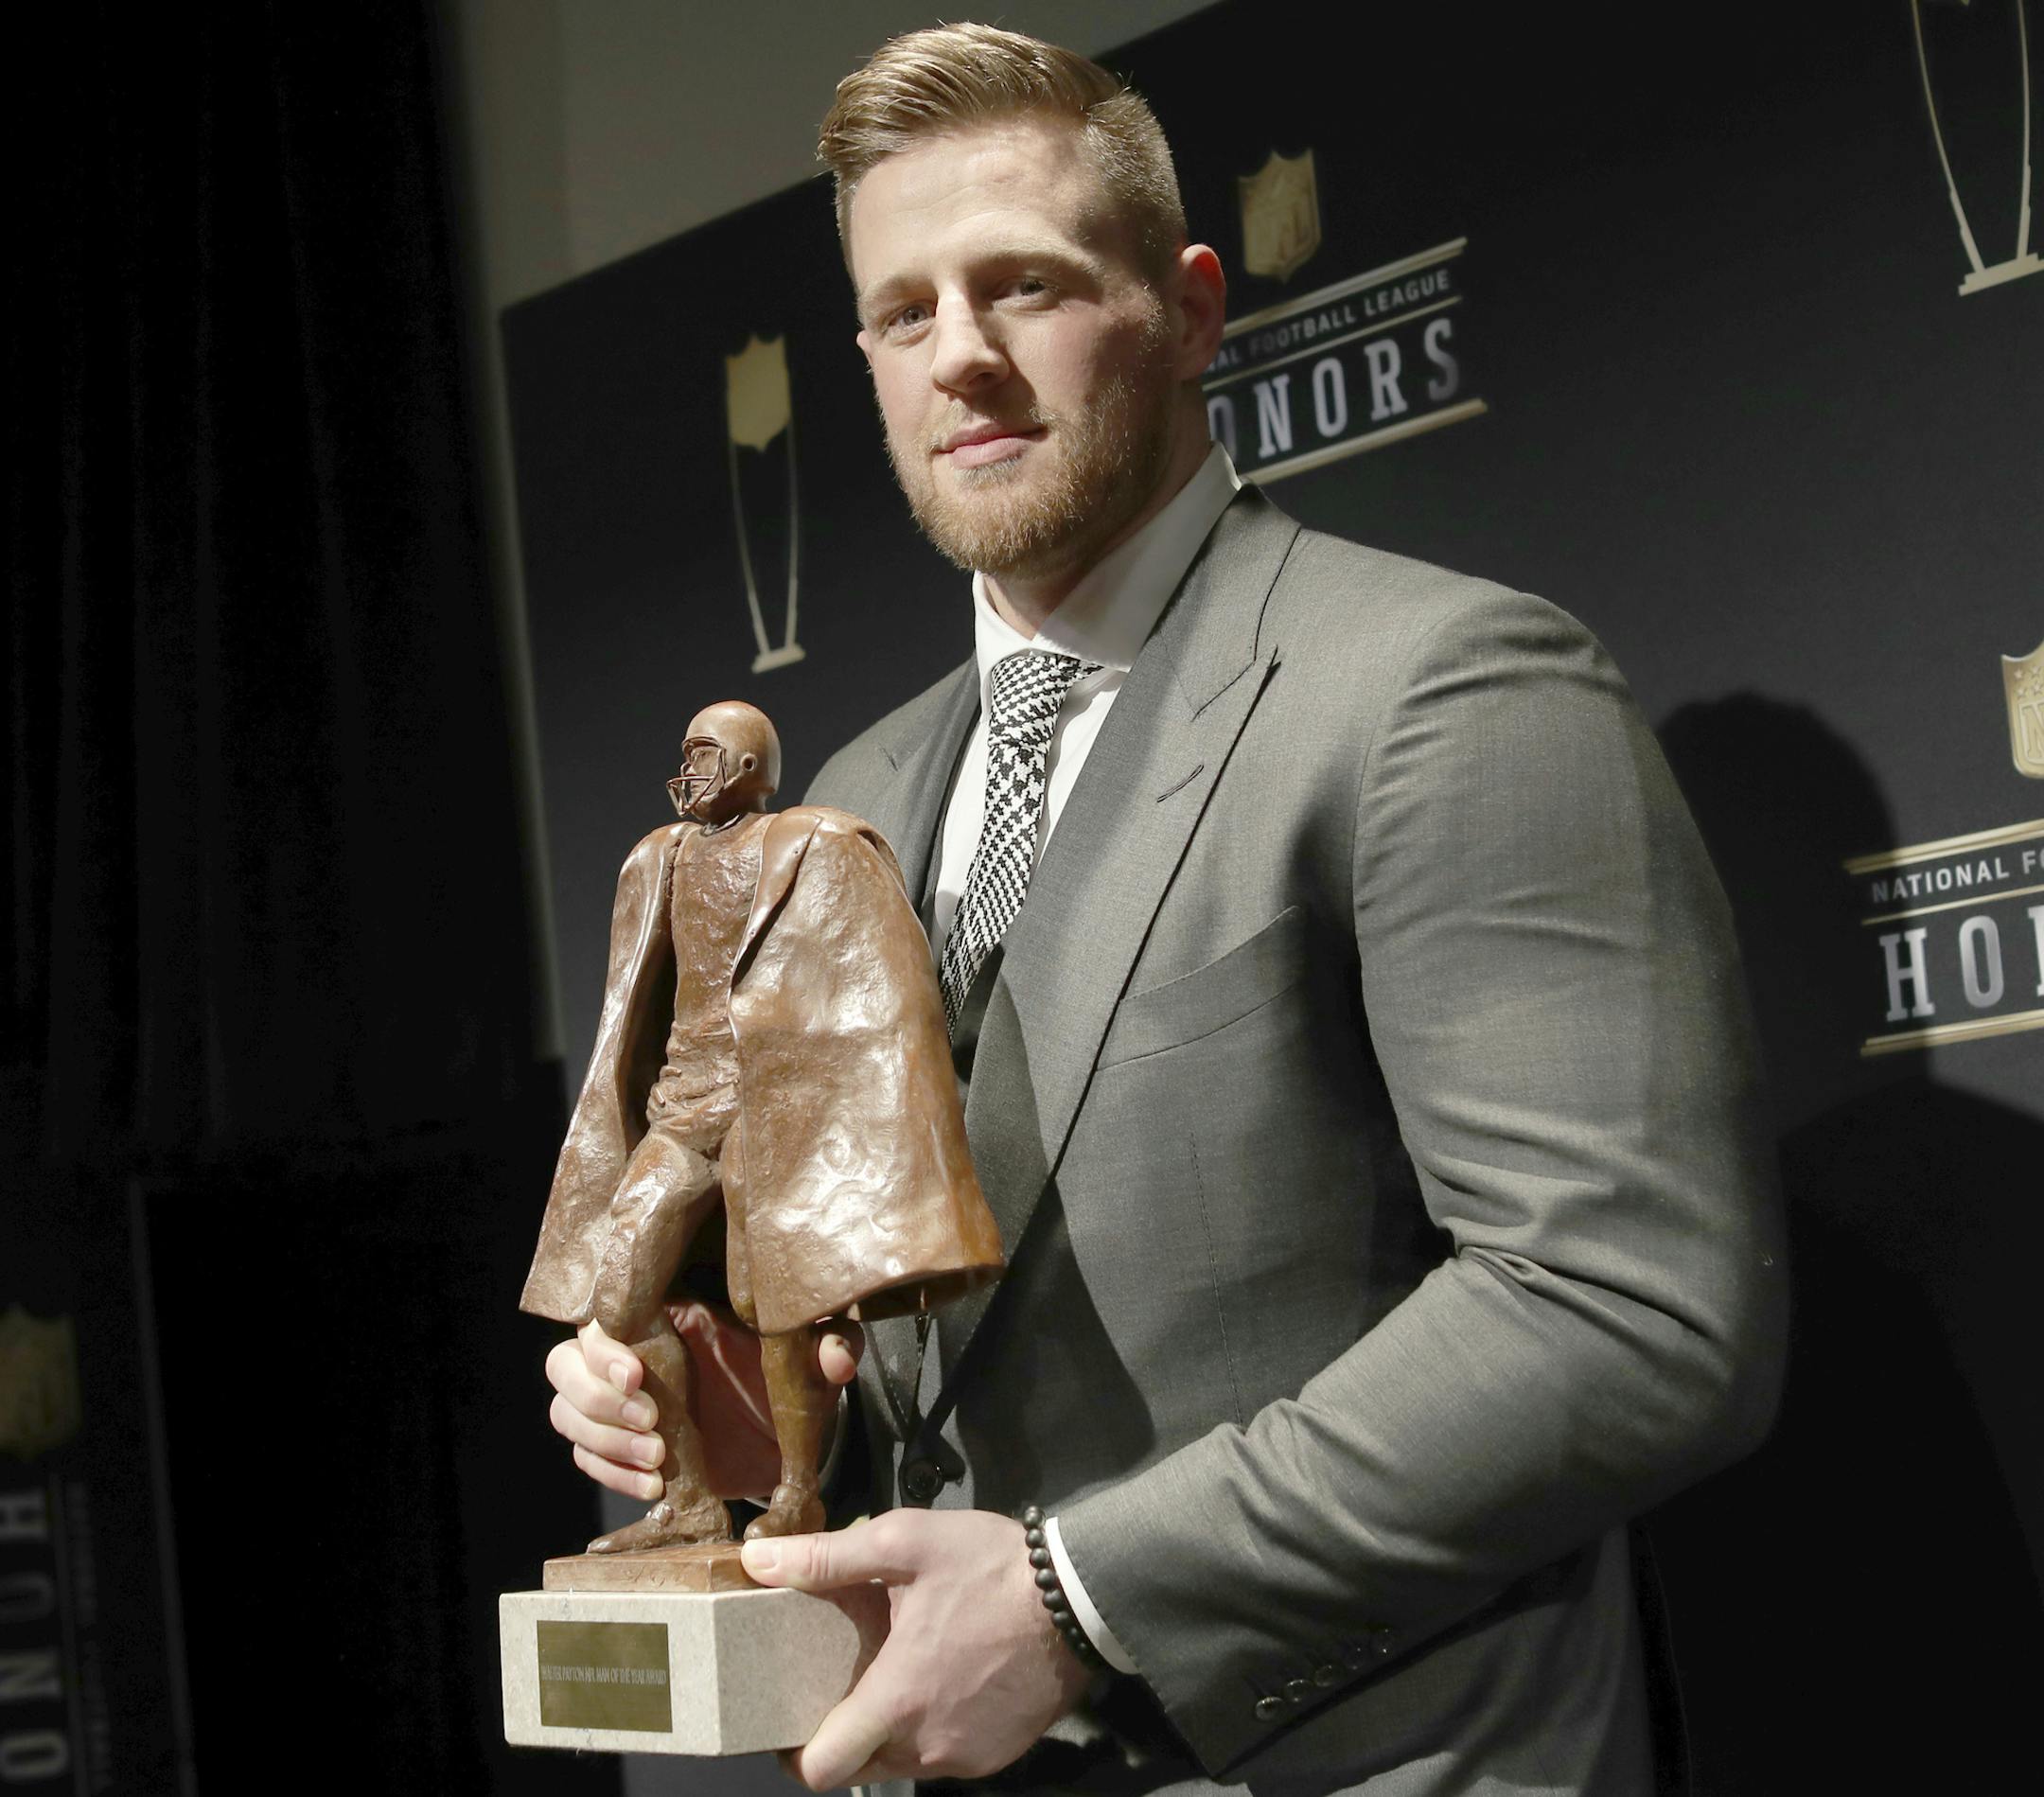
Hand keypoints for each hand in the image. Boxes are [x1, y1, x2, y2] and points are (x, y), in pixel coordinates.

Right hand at [544, 1307, 861, 1501]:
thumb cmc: (790, 1386)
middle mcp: (630, 1352)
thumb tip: (838, 1357)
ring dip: (603, 1441)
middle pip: (565, 1363)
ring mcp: (617, 1401)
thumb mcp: (814, 1364)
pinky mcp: (617, 1444)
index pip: (605, 1316)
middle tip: (655, 1425)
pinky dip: (610, 1474)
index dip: (606, 1348)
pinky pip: (583, 1456)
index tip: (637, 1377)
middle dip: (600, 1400)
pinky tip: (653, 1486)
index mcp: (668, 1315)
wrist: (782, 1442)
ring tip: (659, 1462)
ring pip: (565, 1411)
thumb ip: (830, 1347)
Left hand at [740, 1509, 1091, 1787]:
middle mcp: (928, 1745)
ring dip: (889, 1730)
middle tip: (836, 1688)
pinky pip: (945, 1753)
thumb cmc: (990, 1568)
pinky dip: (932, 1728)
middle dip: (840, 1737)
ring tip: (891, 1675)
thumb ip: (827, 1559)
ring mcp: (967, 1756)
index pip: (822, 1768)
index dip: (792, 1755)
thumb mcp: (904, 1543)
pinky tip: (942, 1679)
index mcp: (898, 1701)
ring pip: (904, 1762)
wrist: (1082, 1597)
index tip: (785, 1724)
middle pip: (860, 1768)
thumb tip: (757, 1560)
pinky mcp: (998, 1754)